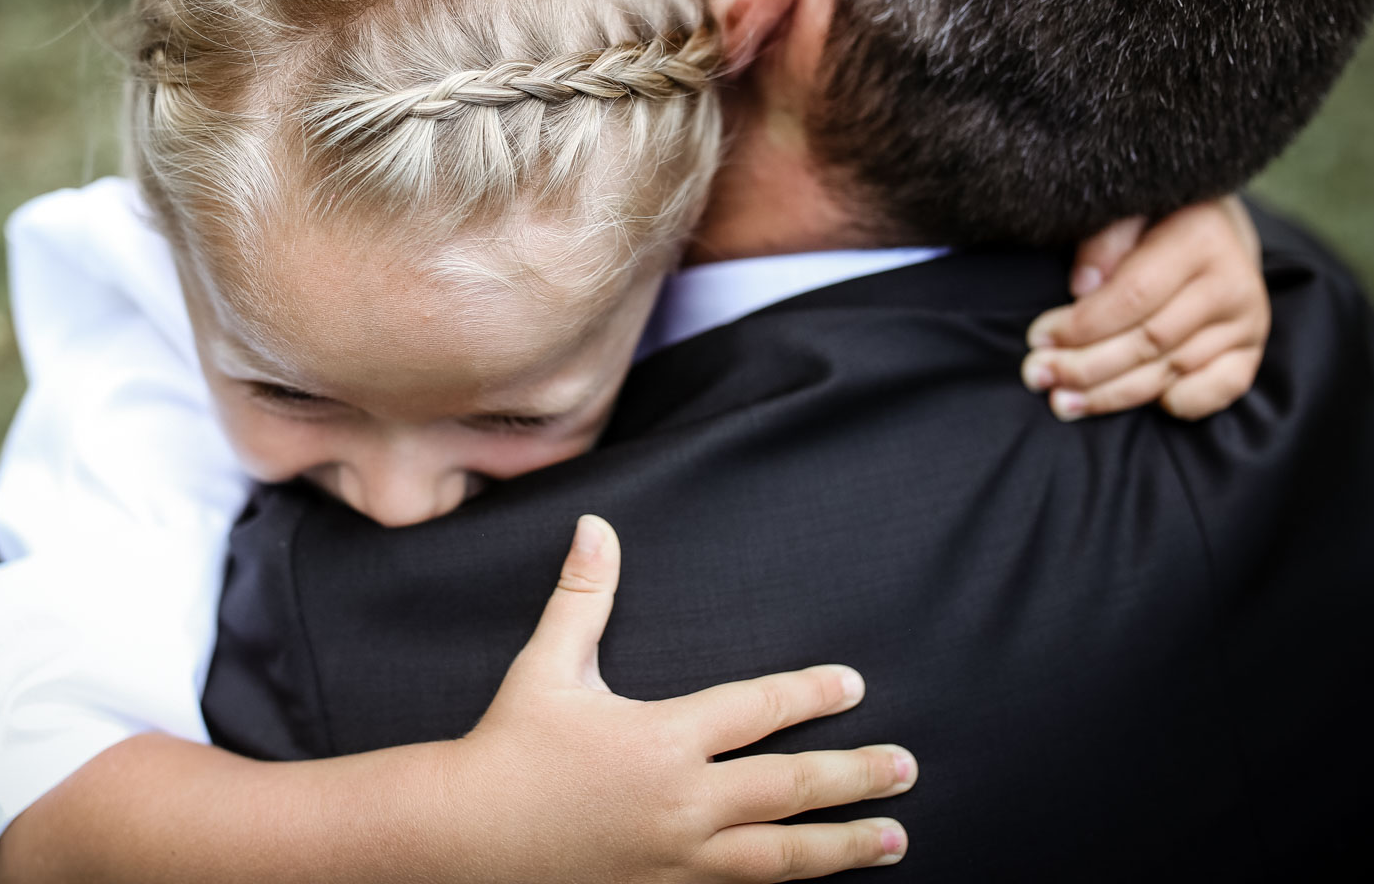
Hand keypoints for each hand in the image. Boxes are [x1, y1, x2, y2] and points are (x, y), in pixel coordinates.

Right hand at [439, 515, 912, 881]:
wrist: (466, 837)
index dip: (808, 695)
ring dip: (842, 844)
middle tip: (906, 766)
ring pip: (779, 854)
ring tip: (894, 839)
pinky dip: (786, 880)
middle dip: (855, 775)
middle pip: (788, 787)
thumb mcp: (546, 665)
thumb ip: (583, 595)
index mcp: (659, 739)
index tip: (854, 685)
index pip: (755, 711)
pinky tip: (817, 876)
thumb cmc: (509, 745)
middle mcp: (680, 802)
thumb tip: (597, 526)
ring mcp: (677, 856)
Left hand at [1022, 197, 1267, 421]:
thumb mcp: (1126, 209)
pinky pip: (1220, 390)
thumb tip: (1081, 289)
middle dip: (1085, 366)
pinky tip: (1136, 404)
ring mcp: (1246, 321)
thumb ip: (1104, 241)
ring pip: (1172, 371)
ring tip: (1063, 401)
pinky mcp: (1252, 349)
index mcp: (1200, 239)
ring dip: (1112, 394)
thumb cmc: (1154, 216)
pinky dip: (1180, 403)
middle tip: (1038, 376)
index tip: (1038, 338)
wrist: (1215, 225)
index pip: (1131, 297)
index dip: (1080, 325)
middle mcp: (1231, 283)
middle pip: (1148, 342)